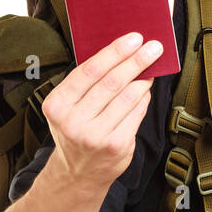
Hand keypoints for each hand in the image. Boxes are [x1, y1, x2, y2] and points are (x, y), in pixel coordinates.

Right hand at [39, 32, 163, 193]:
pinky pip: (136, 113)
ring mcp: (96, 136)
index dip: (115, 52)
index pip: (90, 71)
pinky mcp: (116, 145)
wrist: (78, 173)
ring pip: (128, 97)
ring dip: (143, 79)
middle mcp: (73, 121)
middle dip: (136, 61)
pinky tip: (145, 90)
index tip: (133, 39)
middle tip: (153, 47)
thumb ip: (87, 83)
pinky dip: (143, 98)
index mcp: (57, 105)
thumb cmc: (76, 130)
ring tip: (152, 67)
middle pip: (112, 82)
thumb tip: (122, 52)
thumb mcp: (68, 107)